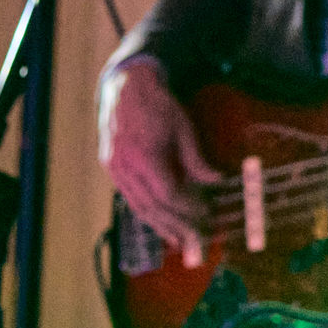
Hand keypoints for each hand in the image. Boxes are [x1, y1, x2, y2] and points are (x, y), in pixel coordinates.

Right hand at [99, 59, 220, 247]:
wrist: (126, 87)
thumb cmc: (158, 104)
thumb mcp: (183, 127)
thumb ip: (196, 158)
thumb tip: (217, 180)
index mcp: (143, 155)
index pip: (168, 193)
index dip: (188, 208)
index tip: (206, 215)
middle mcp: (124, 166)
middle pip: (152, 206)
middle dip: (175, 225)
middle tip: (195, 240)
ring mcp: (114, 169)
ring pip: (137, 206)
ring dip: (158, 226)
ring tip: (177, 241)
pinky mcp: (111, 168)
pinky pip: (129, 197)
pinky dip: (145, 212)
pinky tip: (158, 222)